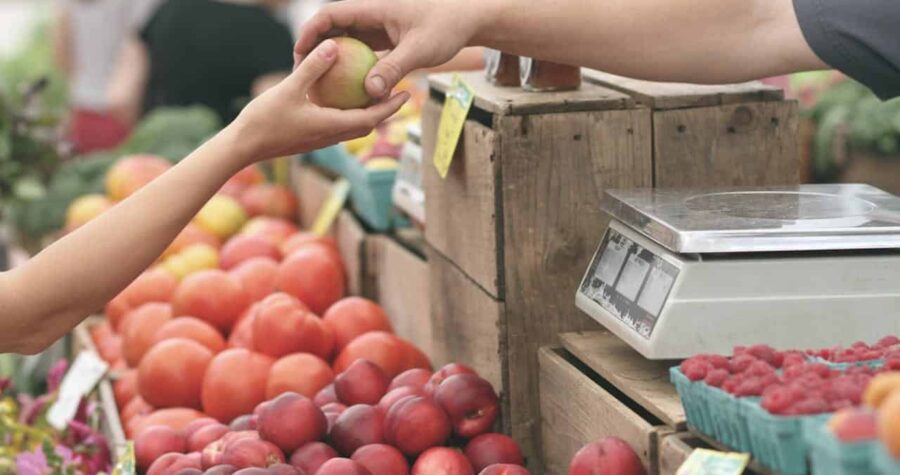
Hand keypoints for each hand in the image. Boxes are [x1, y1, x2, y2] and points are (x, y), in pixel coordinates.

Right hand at [231, 39, 409, 162]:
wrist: (243, 147)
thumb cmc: (264, 119)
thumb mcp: (289, 88)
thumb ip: (312, 67)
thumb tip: (333, 45)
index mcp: (331, 126)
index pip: (371, 118)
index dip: (391, 107)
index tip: (407, 93)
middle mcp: (330, 136)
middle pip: (367, 125)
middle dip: (385, 111)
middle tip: (399, 93)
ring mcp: (320, 139)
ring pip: (352, 127)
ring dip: (368, 114)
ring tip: (376, 95)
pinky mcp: (310, 138)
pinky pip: (337, 126)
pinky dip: (348, 114)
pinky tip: (342, 98)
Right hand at [294, 0, 485, 98]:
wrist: (468, 19)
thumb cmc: (447, 27)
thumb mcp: (419, 49)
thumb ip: (393, 68)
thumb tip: (370, 92)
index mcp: (373, 7)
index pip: (330, 14)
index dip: (310, 31)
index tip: (298, 53)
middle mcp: (372, 15)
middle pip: (332, 28)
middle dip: (314, 48)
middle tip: (301, 73)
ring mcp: (378, 27)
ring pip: (345, 41)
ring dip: (331, 59)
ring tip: (318, 84)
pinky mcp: (386, 39)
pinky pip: (361, 52)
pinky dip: (351, 67)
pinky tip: (346, 90)